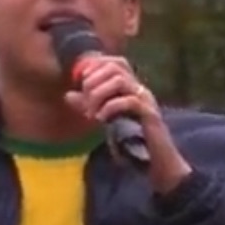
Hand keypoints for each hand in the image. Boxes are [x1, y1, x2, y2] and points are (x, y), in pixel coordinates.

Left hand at [64, 55, 190, 189]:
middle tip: (86, 102)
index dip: (96, 65)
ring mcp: (147, 100)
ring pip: (120, 80)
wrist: (156, 162)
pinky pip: (129, 101)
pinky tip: (102, 119)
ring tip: (92, 113)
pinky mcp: (150, 115)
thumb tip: (67, 95)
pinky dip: (110, 107)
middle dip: (93, 81)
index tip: (81, 81)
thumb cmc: (131, 141)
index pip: (116, 62)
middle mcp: (141, 89)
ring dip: (99, 94)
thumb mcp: (104, 119)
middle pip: (115, 67)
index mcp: (132, 87)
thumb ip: (88, 106)